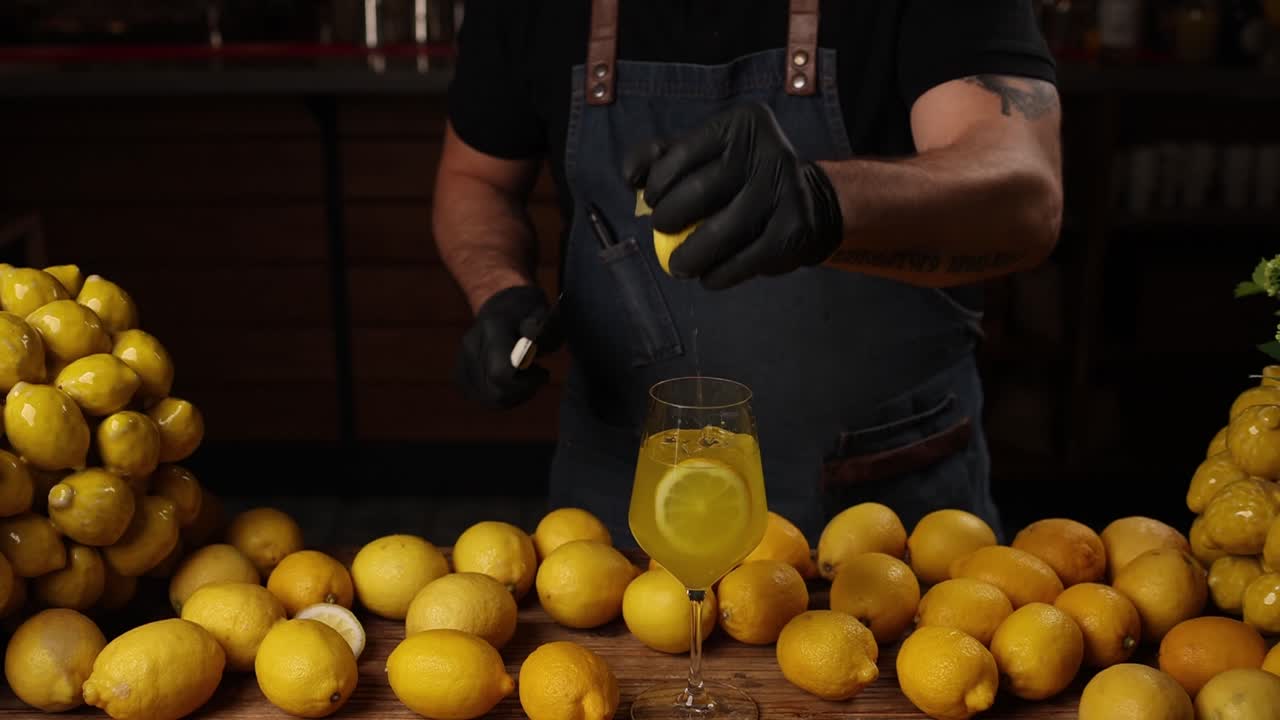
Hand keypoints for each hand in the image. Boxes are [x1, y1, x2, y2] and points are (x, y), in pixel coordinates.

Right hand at [454, 285, 560, 408]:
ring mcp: (461, 361)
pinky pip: (483, 399)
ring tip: (524, 374)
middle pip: (496, 394)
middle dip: (522, 391)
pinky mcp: (459, 375)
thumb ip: (546, 330)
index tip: (542, 371)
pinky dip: (502, 396)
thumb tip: (535, 340)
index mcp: (493, 328)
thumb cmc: (532, 314)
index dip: (527, 383)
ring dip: (514, 395)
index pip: (500, 373)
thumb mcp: (548, 318)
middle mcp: (470, 344)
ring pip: (490, 401)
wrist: (504, 306)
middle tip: (535, 372)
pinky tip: (512, 379)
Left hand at [623, 101, 843, 289]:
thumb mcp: (702, 155)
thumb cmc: (738, 177)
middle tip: (663, 230)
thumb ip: (660, 158)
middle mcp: (768, 150)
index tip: (651, 199)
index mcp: (741, 124)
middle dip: (669, 218)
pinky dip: (720, 274)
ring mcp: (785, 190)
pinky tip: (709, 276)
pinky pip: (746, 260)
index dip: (657, 182)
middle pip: (700, 191)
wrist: (805, 202)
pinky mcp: (794, 229)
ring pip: (722, 232)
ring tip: (679, 265)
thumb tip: (632, 176)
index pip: (683, 153)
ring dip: (690, 257)